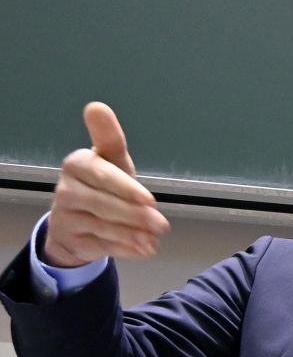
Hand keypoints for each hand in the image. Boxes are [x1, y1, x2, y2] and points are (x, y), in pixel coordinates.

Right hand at [44, 103, 169, 265]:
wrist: (77, 218)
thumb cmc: (103, 182)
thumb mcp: (111, 159)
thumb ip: (109, 137)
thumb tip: (96, 106)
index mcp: (77, 164)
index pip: (103, 176)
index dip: (126, 189)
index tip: (150, 200)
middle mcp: (66, 189)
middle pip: (104, 204)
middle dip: (136, 216)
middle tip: (163, 225)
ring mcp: (66, 216)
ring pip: (104, 227)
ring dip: (133, 234)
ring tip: (154, 239)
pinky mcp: (73, 238)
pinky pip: (102, 246)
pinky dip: (125, 249)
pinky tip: (144, 250)